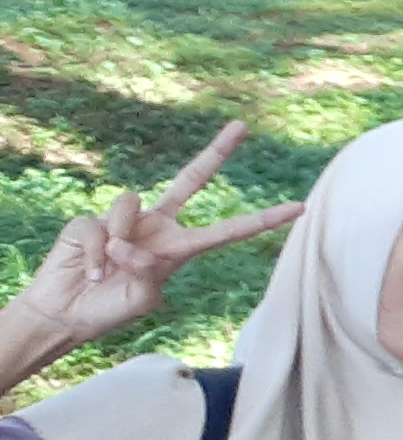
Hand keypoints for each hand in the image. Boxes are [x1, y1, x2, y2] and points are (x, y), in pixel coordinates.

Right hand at [7, 122, 304, 350]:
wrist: (65, 314)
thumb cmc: (109, 310)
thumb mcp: (144, 297)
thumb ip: (149, 270)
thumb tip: (131, 243)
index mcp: (179, 248)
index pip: (226, 230)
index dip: (261, 219)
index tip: (300, 207)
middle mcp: (157, 226)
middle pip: (190, 179)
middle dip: (216, 152)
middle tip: (243, 125)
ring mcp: (125, 221)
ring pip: (131, 203)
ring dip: (120, 241)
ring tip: (108, 267)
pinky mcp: (90, 221)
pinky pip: (99, 225)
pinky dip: (95, 251)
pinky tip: (90, 268)